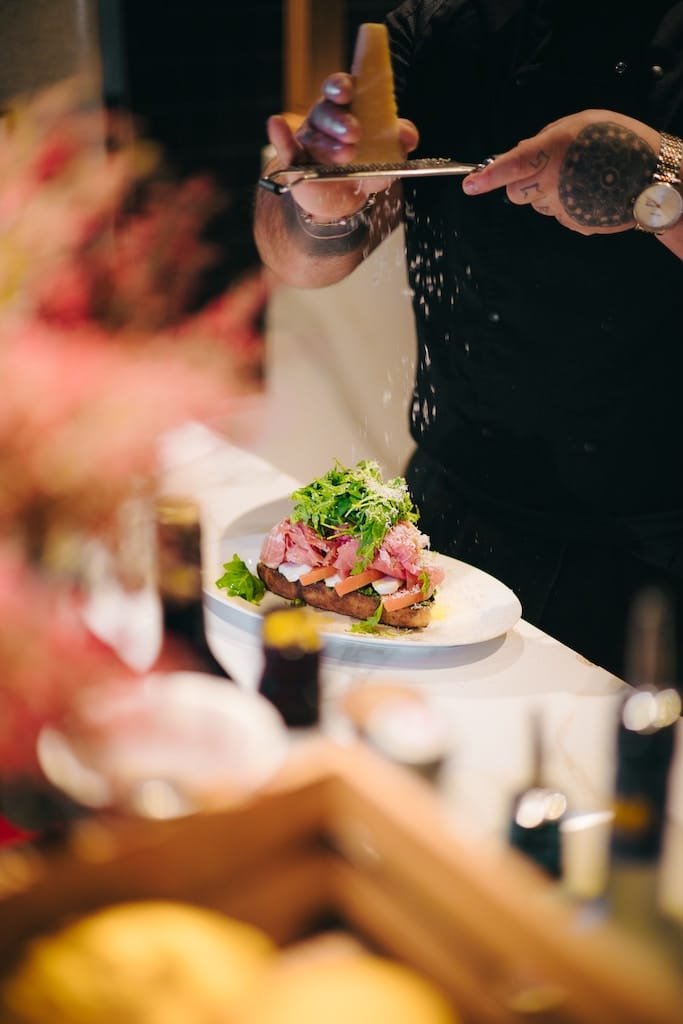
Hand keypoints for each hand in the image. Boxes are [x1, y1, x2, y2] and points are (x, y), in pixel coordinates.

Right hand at [266, 73, 418, 221]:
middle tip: (355, 133)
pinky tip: (276, 124)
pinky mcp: (294, 161)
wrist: (344, 200)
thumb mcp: (387, 154)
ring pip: (313, 133)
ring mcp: (308, 138)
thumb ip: (397, 141)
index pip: (341, 88)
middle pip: (326, 110)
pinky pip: (285, 147)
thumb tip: (408, 135)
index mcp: (347, 108)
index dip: (342, 86)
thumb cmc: (364, 167)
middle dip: (340, 120)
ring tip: (346, 154)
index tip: (349, 91)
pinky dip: (280, 137)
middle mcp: (325, 118)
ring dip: (328, 142)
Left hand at [462, 110, 659, 234]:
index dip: (487, 177)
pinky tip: (587, 192)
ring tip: (577, 178)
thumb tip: (521, 151)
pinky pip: (558, 214)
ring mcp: (563, 208)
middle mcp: (553, 183)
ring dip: (546, 194)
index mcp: (552, 151)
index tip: (469, 185)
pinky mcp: (574, 224)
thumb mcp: (580, 122)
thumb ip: (546, 137)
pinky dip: (566, 204)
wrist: (654, 176)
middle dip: (523, 184)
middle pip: (516, 194)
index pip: (510, 166)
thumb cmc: (619, 140)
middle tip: (549, 169)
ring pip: (537, 205)